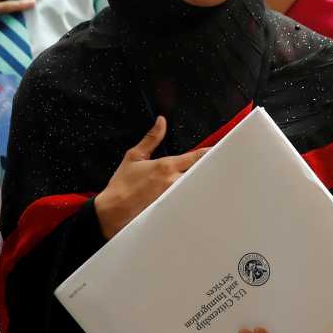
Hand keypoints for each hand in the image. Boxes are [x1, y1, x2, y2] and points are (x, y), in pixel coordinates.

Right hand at [93, 117, 208, 237]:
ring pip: (194, 187)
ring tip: (209, 180)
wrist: (113, 210)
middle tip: (219, 165)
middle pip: (199, 173)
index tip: (219, 149)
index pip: (195, 157)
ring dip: (200, 182)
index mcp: (166, 167)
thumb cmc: (122, 183)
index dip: (209, 153)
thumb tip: (161, 121)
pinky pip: (186, 200)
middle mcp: (173, 182)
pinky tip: (196, 196)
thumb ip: (151, 138)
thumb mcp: (134, 156)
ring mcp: (174, 197)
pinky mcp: (171, 209)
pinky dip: (192, 196)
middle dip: (207, 168)